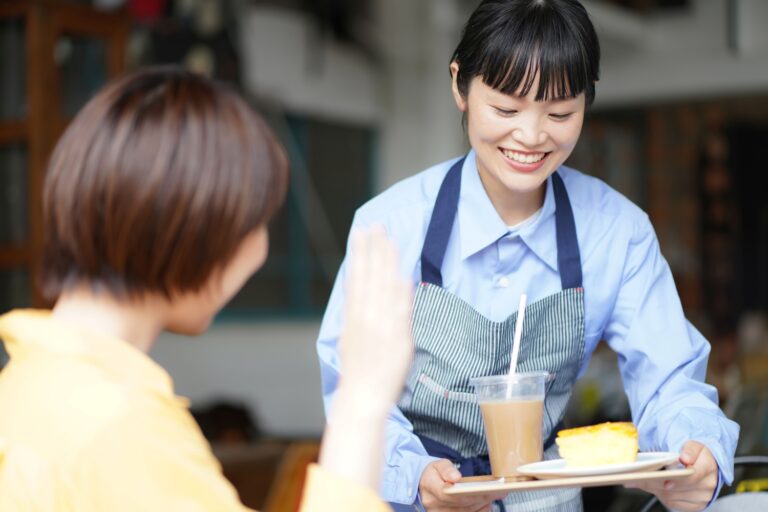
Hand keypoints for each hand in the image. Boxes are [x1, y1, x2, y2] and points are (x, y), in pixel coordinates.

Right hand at [336, 227, 413, 411]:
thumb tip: (359, 288)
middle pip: (370, 276)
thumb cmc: (358, 368)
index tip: (361, 232)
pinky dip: (402, 293)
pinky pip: (401, 311)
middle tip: (377, 225)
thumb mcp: (348, 335)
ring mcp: (382, 327)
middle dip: (374, 248)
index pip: (356, 276)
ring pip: (385, 287)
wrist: (362, 396)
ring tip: (390, 240)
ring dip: (388, 262)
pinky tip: (403, 275)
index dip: (359, 252)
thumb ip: (355, 311)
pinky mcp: (398, 339)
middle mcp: (365, 317)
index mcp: (352, 315)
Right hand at [419, 459, 507, 511]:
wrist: (422, 486)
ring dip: (482, 505)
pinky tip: (487, 505)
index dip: (470, 493)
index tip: (487, 489)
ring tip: (495, 496)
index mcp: (430, 487)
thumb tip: (456, 477)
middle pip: (461, 505)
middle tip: (499, 491)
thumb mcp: (438, 464)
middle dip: (482, 498)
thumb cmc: (433, 474)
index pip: (449, 493)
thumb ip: (447, 469)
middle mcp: (434, 505)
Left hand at [624, 441, 718, 511]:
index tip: (665, 480)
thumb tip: (684, 458)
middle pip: (680, 489)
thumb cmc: (695, 455)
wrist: (704, 464)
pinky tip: (653, 488)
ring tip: (643, 481)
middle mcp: (708, 484)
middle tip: (641, 478)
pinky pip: (674, 503)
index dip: (678, 480)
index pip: (693, 476)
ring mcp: (702, 497)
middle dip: (659, 483)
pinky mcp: (696, 505)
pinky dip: (661, 496)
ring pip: (674, 497)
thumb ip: (689, 450)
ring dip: (657, 489)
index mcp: (708, 467)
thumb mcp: (692, 445)